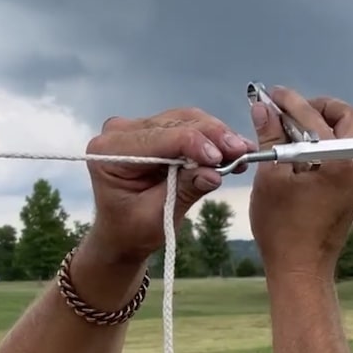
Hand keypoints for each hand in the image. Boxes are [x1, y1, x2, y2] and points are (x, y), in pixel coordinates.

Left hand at [84, 107, 255, 263]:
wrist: (122, 233)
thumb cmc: (132, 230)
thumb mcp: (157, 216)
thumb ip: (183, 191)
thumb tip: (215, 174)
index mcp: (109, 152)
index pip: (159, 138)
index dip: (194, 144)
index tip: (222, 158)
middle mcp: (120, 132)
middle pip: (175, 123)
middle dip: (212, 136)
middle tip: (243, 150)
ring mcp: (138, 127)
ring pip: (186, 119)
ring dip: (217, 135)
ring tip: (243, 150)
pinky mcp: (155, 130)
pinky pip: (187, 125)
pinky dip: (211, 138)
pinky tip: (233, 149)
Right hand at [249, 88, 352, 279]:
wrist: (301, 270)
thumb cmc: (283, 229)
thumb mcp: (270, 179)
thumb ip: (270, 138)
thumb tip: (263, 108)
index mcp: (338, 163)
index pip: (315, 117)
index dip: (291, 102)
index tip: (273, 96)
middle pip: (351, 118)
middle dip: (322, 107)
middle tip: (294, 112)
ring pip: (351, 136)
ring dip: (325, 126)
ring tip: (293, 132)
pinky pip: (346, 155)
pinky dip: (327, 145)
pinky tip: (301, 153)